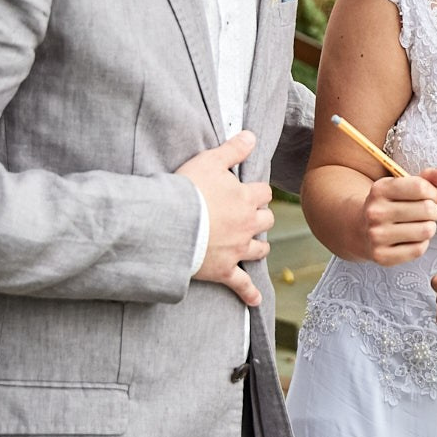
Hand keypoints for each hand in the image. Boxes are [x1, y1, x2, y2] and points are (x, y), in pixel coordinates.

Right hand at [176, 131, 273, 306]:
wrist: (169, 223)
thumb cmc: (187, 190)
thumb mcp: (209, 161)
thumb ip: (233, 149)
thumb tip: (251, 136)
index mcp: (246, 198)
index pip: (264, 193)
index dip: (257, 191)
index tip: (248, 191)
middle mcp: (247, 224)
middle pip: (267, 220)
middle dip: (260, 217)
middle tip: (248, 216)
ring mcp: (237, 249)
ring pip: (261, 249)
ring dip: (258, 245)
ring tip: (253, 244)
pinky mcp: (224, 270)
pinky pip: (242, 284)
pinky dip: (249, 293)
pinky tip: (256, 300)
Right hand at [358, 167, 436, 264]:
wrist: (361, 229)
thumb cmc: (390, 205)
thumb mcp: (403, 186)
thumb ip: (427, 178)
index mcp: (380, 190)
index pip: (420, 187)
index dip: (435, 192)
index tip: (435, 196)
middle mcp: (375, 212)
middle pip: (426, 209)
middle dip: (434, 210)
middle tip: (428, 212)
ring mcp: (377, 235)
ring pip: (426, 230)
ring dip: (430, 227)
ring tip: (421, 224)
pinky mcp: (382, 255)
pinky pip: (418, 249)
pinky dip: (422, 243)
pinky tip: (412, 238)